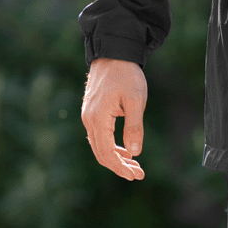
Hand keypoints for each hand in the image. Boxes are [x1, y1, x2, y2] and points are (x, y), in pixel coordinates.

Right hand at [81, 57, 146, 180]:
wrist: (114, 52)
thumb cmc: (126, 74)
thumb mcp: (135, 100)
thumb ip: (134, 126)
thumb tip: (135, 153)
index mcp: (97, 119)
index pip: (107, 153)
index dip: (121, 167)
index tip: (136, 175)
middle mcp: (89, 120)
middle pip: (101, 153)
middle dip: (120, 166)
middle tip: (138, 174)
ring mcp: (89, 116)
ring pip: (99, 145)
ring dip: (116, 157)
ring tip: (134, 165)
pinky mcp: (92, 111)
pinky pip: (100, 136)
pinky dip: (111, 146)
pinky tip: (125, 149)